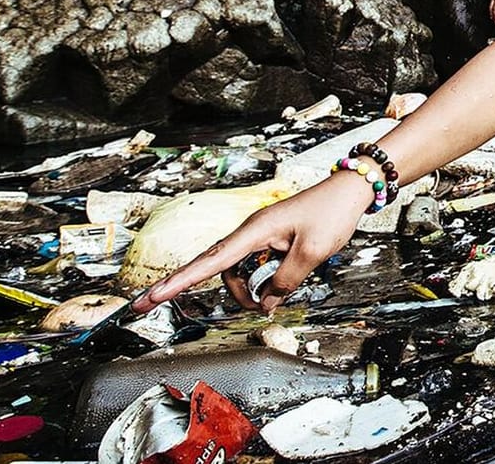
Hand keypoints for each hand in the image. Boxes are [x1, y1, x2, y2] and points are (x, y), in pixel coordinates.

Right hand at [132, 173, 367, 314]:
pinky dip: (258, 282)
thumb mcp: (312, 254)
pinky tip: (271, 294)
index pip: (209, 262)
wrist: (349, 190)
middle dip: (180, 285)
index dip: (178, 282)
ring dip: (245, 291)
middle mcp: (249, 232)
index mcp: (253, 231)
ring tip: (268, 302)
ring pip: (236, 272)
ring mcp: (258, 236)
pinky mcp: (269, 240)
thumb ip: (285, 282)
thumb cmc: (331, 213)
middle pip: (210, 266)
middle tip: (145, 304)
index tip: (151, 296)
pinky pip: (252, 266)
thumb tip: (267, 303)